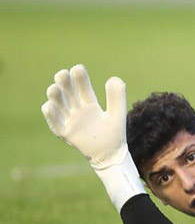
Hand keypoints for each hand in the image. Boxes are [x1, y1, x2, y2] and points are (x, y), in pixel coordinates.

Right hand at [41, 65, 143, 210]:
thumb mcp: (117, 114)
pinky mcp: (67, 134)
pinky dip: (52, 116)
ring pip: (60, 107)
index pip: (83, 89)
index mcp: (90, 105)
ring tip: (53, 88)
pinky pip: (56, 124)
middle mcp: (78, 111)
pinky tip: (48, 105)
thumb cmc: (114, 134)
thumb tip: (113, 78)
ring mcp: (71, 122)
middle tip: (62, 74)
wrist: (111, 155)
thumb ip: (117, 97)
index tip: (77, 68)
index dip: (79, 79)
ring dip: (55, 98)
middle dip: (65, 84)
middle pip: (69, 95)